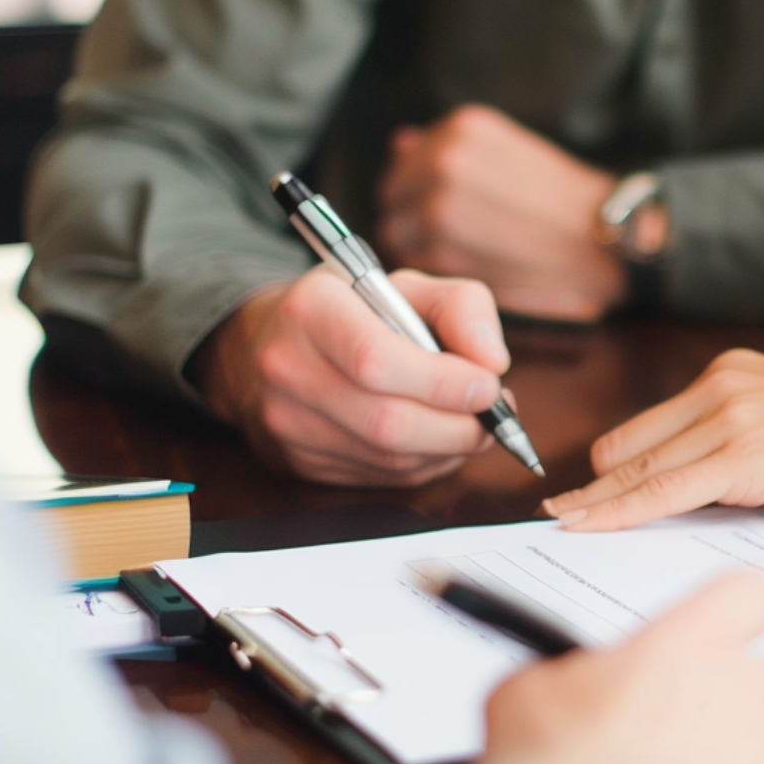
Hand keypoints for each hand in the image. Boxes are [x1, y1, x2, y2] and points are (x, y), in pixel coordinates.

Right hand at [190, 266, 508, 485]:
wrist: (269, 345)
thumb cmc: (352, 312)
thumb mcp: (405, 286)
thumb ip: (460, 307)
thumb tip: (493, 360)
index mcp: (310, 308)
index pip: (375, 359)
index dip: (442, 382)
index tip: (489, 385)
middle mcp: (288, 367)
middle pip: (387, 421)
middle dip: (457, 426)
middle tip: (494, 413)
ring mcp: (289, 422)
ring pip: (389, 458)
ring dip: (448, 448)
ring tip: (472, 424)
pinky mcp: (301, 461)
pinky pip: (382, 477)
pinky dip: (426, 463)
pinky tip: (437, 439)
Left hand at [377, 104, 626, 322]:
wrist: (608, 239)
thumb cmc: (566, 202)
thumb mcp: (509, 151)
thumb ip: (448, 147)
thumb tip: (400, 144)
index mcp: (461, 128)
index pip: (406, 162)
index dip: (420, 191)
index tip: (445, 210)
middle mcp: (443, 159)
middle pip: (394, 196)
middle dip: (415, 217)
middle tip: (455, 238)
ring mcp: (438, 204)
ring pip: (399, 232)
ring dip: (422, 247)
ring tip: (466, 255)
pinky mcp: (443, 250)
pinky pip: (416, 262)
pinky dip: (436, 270)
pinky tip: (473, 268)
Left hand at [542, 349, 763, 539]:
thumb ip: (748, 436)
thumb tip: (709, 475)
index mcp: (735, 370)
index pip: (652, 423)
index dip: (614, 461)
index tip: (582, 483)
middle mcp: (722, 384)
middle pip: (633, 444)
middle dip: (598, 484)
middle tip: (561, 514)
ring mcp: (729, 418)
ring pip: (639, 470)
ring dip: (597, 502)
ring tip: (560, 526)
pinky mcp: (742, 458)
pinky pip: (660, 493)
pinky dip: (616, 513)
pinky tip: (585, 528)